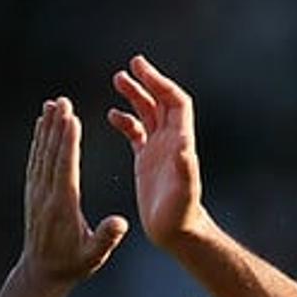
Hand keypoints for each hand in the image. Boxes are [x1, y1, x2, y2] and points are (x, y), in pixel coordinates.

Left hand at [21, 97, 128, 285]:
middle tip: (62, 100)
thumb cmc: (73, 264)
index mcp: (62, 206)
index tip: (72, 118)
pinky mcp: (33, 193)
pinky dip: (39, 141)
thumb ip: (107, 237)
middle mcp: (46, 195)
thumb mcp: (94, 255)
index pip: (65, 167)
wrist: (42, 274)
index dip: (68, 141)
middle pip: (51, 154)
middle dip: (57, 125)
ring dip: (47, 128)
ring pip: (41, 153)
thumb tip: (120, 223)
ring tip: (52, 104)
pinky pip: (36, 161)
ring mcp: (36, 193)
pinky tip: (42, 126)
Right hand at [108, 55, 206, 247]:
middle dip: (147, 81)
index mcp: (180, 142)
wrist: (176, 231)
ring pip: (147, 112)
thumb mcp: (184, 193)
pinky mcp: (146, 160)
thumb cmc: (181, 215)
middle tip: (130, 65)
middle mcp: (171, 141)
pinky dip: (125, 120)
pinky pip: (136, 132)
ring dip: (135, 95)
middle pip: (161, 101)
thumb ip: (185, 170)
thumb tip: (185, 147)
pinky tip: (111, 114)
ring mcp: (158, 149)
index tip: (142, 70)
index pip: (175, 102)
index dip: (160, 83)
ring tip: (118, 80)